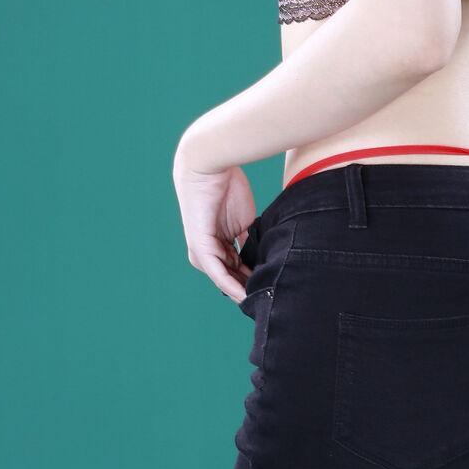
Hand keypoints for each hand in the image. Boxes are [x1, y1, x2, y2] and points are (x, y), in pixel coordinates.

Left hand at [173, 144, 258, 303]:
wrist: (210, 166)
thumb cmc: (227, 185)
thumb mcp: (244, 218)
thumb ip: (248, 238)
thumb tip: (262, 256)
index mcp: (217, 241)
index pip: (235, 267)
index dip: (251, 279)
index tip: (268, 290)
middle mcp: (207, 248)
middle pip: (229, 275)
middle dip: (246, 287)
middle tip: (266, 300)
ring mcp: (201, 248)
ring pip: (223, 277)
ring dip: (239, 291)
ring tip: (257, 302)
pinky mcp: (200, 246)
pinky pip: (217, 271)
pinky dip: (230, 284)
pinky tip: (244, 293)